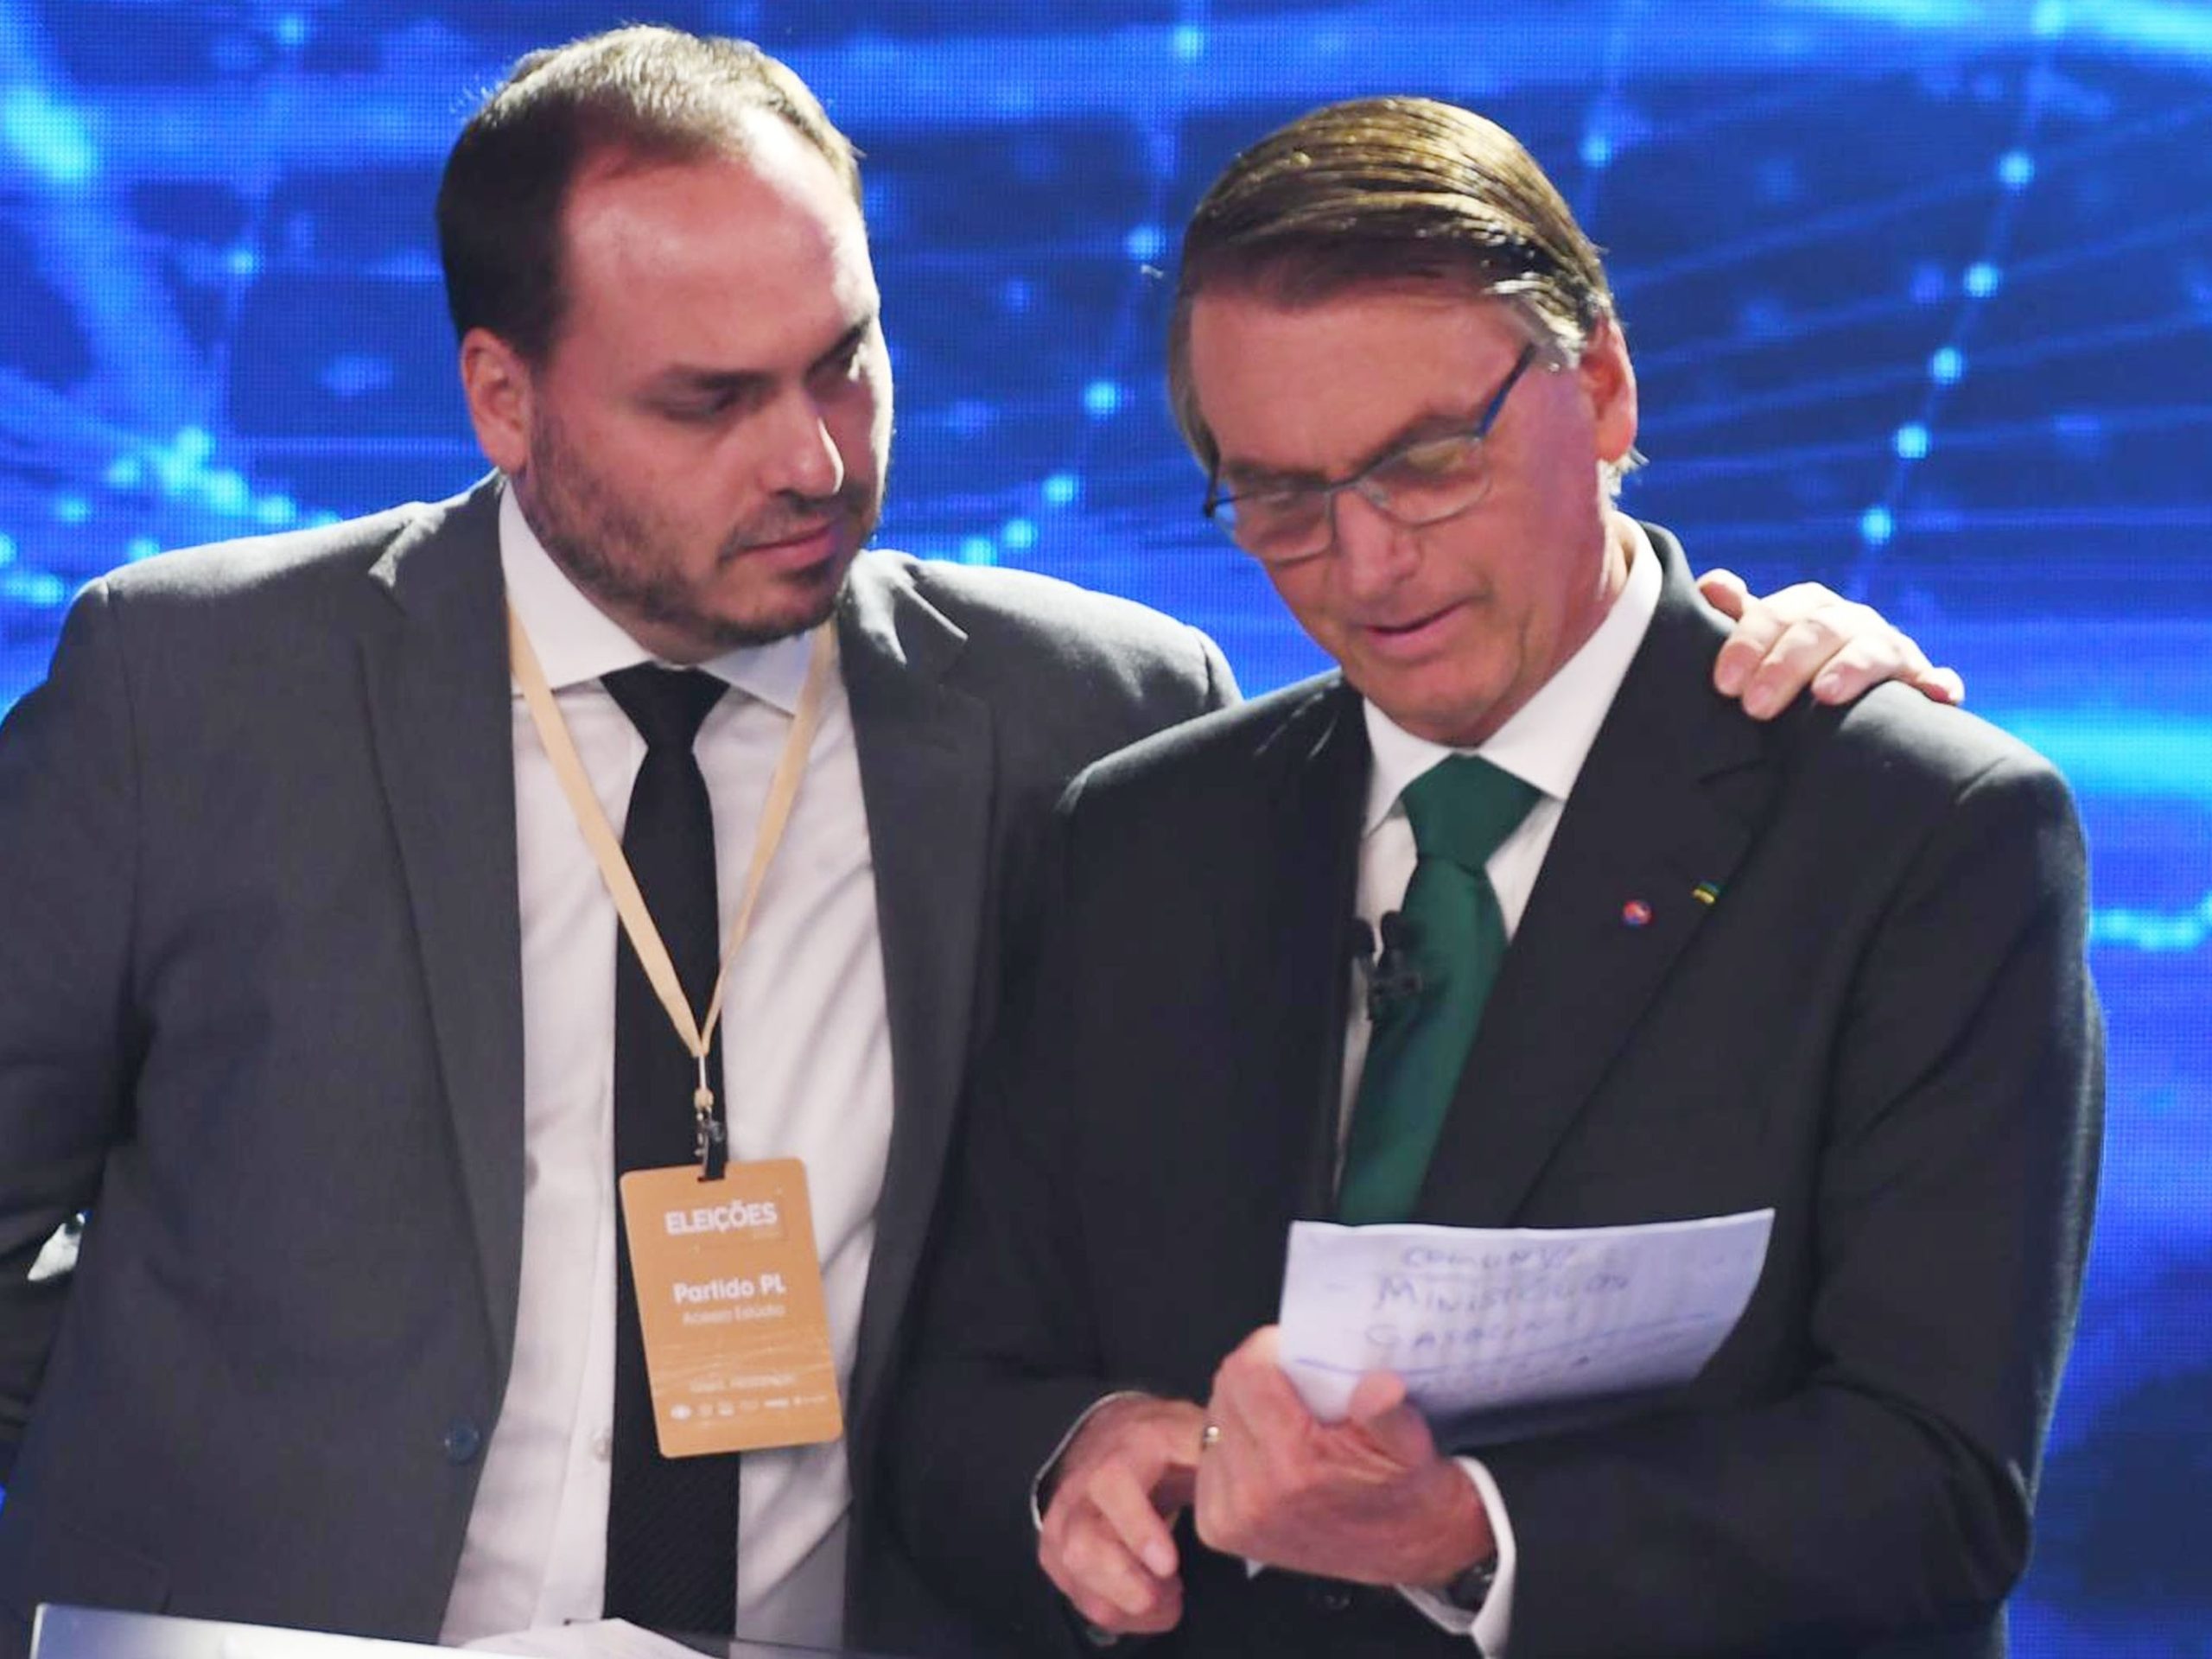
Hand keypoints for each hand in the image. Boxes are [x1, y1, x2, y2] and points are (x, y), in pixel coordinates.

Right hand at [1038, 1394, 1206, 1635]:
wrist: (1110, 1436)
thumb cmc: (1163, 1441)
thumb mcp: (1193, 1431)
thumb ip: (1215, 1450)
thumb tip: (1247, 1477)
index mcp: (1124, 1449)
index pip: (1115, 1484)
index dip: (1138, 1529)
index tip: (1169, 1566)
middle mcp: (1082, 1485)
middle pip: (1082, 1544)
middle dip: (1128, 1585)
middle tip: (1174, 1594)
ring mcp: (1063, 1520)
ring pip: (1076, 1576)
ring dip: (1126, 1602)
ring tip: (1169, 1597)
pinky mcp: (1055, 1549)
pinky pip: (1078, 1595)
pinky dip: (1118, 1612)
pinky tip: (1149, 1603)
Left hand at [1193, 1327, 1490, 1588]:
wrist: (1400, 1548)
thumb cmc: (1401, 1488)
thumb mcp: (1409, 1445)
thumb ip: (1389, 1412)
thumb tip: (1379, 1385)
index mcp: (1294, 1466)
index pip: (1244, 1373)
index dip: (1265, 1350)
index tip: (1290, 1350)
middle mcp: (1252, 1494)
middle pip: (1224, 1392)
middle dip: (1254, 1377)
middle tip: (1290, 1384)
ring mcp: (1229, 1515)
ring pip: (1211, 1422)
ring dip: (1240, 1410)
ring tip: (1279, 1419)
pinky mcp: (1216, 1528)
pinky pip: (1207, 1456)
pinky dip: (1231, 1444)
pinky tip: (1263, 1449)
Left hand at [1698, 569, 1965, 718]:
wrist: (1842, 714)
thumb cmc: (1790, 677)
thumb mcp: (1761, 648)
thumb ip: (1737, 620)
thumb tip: (1714, 585)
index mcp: (1811, 610)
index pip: (1779, 613)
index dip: (1749, 643)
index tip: (1724, 684)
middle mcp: (1853, 623)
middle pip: (1822, 629)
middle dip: (1786, 664)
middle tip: (1755, 708)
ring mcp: (1892, 652)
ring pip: (1875, 648)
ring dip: (1852, 667)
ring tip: (1826, 693)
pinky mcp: (1924, 685)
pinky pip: (1938, 680)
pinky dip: (1940, 683)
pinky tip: (1938, 695)